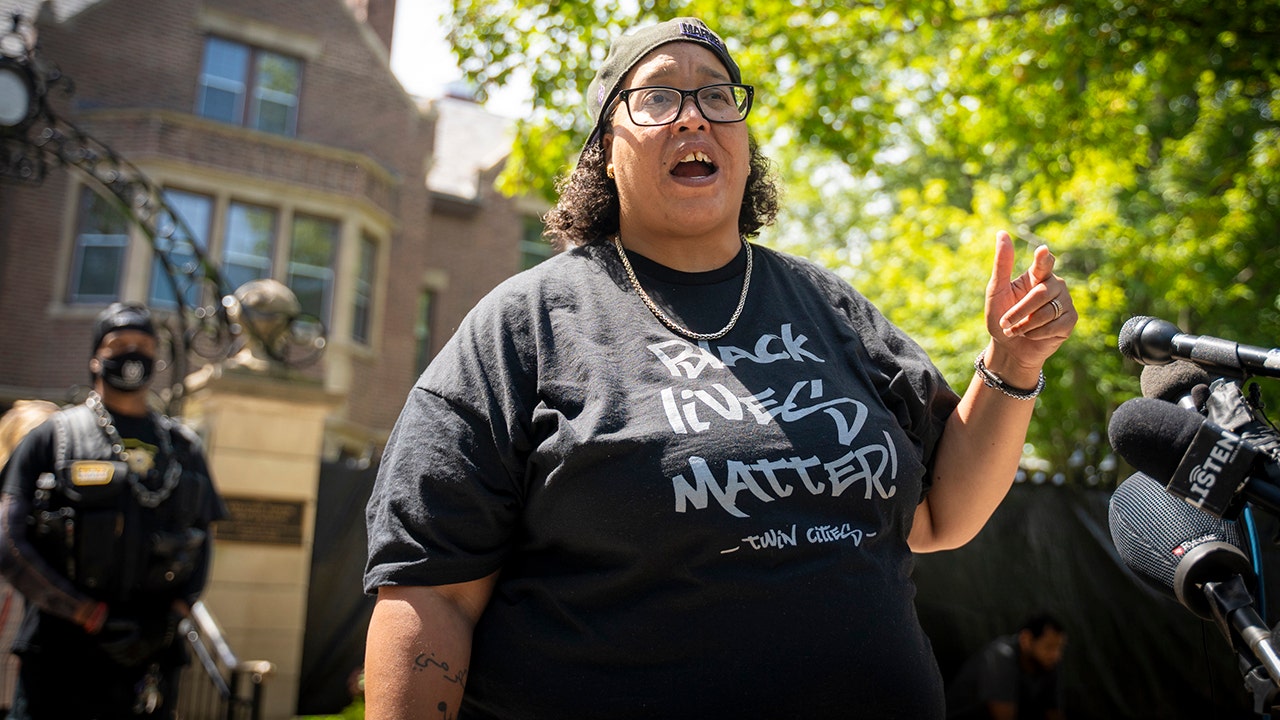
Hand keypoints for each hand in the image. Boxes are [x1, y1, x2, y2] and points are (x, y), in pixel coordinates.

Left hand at [98, 617, 148, 666]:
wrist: (164, 630)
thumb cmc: (147, 624)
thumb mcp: (134, 622)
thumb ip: (120, 624)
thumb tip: (107, 625)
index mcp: (135, 640)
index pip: (116, 645)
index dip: (107, 645)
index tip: (102, 642)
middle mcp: (138, 649)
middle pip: (118, 653)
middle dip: (110, 650)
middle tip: (104, 645)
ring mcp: (141, 654)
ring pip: (123, 659)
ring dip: (115, 655)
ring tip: (111, 649)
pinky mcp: (143, 658)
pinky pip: (129, 662)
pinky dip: (123, 660)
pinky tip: (119, 655)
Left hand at [984, 230, 1075, 374]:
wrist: (1008, 347)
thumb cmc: (1000, 317)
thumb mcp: (996, 291)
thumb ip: (1002, 264)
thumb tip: (1002, 233)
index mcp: (1037, 275)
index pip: (1044, 263)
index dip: (1043, 259)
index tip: (1041, 251)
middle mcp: (1054, 285)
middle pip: (1041, 294)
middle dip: (1019, 311)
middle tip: (1006, 323)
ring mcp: (1065, 302)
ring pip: (1047, 312)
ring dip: (1025, 325)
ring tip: (1016, 330)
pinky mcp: (1070, 321)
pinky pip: (1054, 326)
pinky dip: (1037, 334)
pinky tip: (1031, 335)